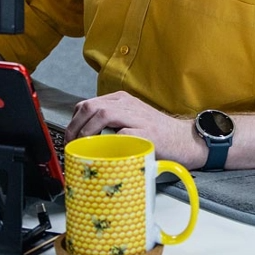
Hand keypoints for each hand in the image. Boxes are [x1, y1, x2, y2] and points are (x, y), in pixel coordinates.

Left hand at [64, 90, 208, 169]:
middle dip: (75, 127)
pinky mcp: (145, 132)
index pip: (88, 104)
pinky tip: (104, 153)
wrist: (185, 139)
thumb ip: (112, 122)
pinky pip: (121, 133)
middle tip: (71, 145)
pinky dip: (108, 142)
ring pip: (102, 114)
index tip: (69, 137)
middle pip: (91, 107)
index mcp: (121, 100)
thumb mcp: (131, 119)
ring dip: (87, 132)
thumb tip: (84, 135)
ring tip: (83, 148)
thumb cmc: (157, 133)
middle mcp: (127, 104)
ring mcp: (136, 117)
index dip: (74, 121)